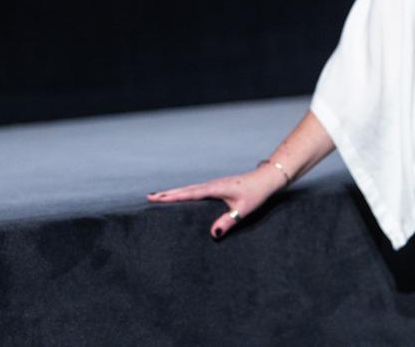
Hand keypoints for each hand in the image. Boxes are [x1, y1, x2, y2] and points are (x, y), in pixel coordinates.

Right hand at [147, 164, 284, 238]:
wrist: (265, 180)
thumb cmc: (255, 194)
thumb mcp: (242, 210)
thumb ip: (228, 221)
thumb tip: (212, 234)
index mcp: (214, 188)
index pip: (189, 194)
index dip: (172, 197)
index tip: (156, 198)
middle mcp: (211, 185)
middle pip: (185, 189)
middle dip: (167, 194)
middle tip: (149, 197)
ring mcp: (213, 185)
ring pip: (189, 188)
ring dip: (174, 192)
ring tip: (159, 196)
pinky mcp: (217, 187)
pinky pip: (195, 190)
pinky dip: (184, 192)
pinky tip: (181, 196)